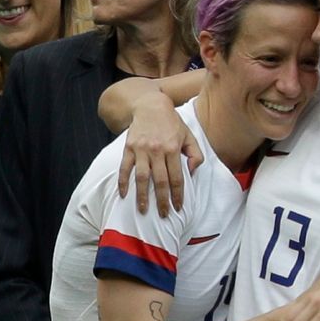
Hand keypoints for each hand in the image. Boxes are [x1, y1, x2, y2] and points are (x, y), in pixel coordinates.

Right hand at [117, 92, 202, 216]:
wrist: (151, 105)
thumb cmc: (172, 123)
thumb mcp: (189, 135)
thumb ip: (196, 154)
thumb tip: (192, 172)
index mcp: (173, 148)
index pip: (177, 177)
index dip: (178, 194)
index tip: (178, 207)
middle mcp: (157, 150)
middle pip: (160, 181)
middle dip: (162, 200)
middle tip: (163, 215)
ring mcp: (141, 149)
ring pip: (142, 177)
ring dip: (142, 196)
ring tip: (143, 210)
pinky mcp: (128, 147)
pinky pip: (125, 168)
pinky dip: (123, 182)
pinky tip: (124, 194)